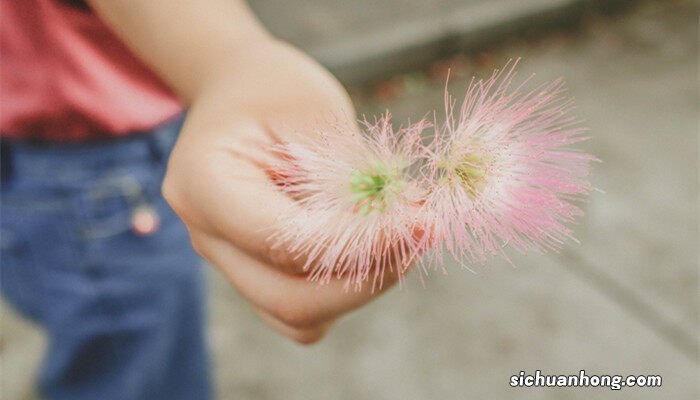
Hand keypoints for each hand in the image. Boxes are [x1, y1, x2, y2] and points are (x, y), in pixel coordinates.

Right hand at [162, 41, 410, 343]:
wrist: (240, 91)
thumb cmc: (274, 90)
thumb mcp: (314, 113)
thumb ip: (351, 176)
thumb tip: (408, 225)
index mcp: (203, 184)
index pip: (285, 240)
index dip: (360, 241)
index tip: (421, 220)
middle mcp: (207, 235)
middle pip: (289, 299)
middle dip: (369, 275)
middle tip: (424, 231)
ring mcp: (227, 261)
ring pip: (299, 315)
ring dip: (363, 284)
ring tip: (406, 234)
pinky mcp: (255, 271)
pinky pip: (303, 308)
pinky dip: (347, 287)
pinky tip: (377, 244)